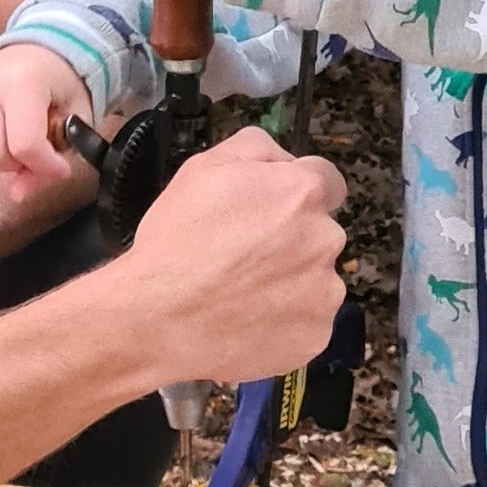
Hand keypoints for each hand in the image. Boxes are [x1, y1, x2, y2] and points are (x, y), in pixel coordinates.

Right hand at [0, 43, 92, 196]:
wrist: (39, 48)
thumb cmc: (62, 83)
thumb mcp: (75, 116)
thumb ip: (53, 156)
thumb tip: (19, 194)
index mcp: (25, 80)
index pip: (25, 145)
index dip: (44, 166)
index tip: (59, 167)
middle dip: (16, 164)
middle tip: (33, 151)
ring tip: (13, 140)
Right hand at [120, 126, 344, 386]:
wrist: (158, 321)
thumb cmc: (177, 241)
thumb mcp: (202, 167)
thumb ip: (255, 149)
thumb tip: (283, 159)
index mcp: (302, 193)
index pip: (327, 182)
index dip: (296, 192)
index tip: (270, 209)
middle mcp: (325, 240)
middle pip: (319, 232)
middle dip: (291, 239)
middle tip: (244, 254)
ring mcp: (324, 293)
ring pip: (315, 279)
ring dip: (290, 282)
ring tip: (240, 293)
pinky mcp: (315, 337)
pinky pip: (307, 322)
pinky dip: (284, 322)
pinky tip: (247, 321)